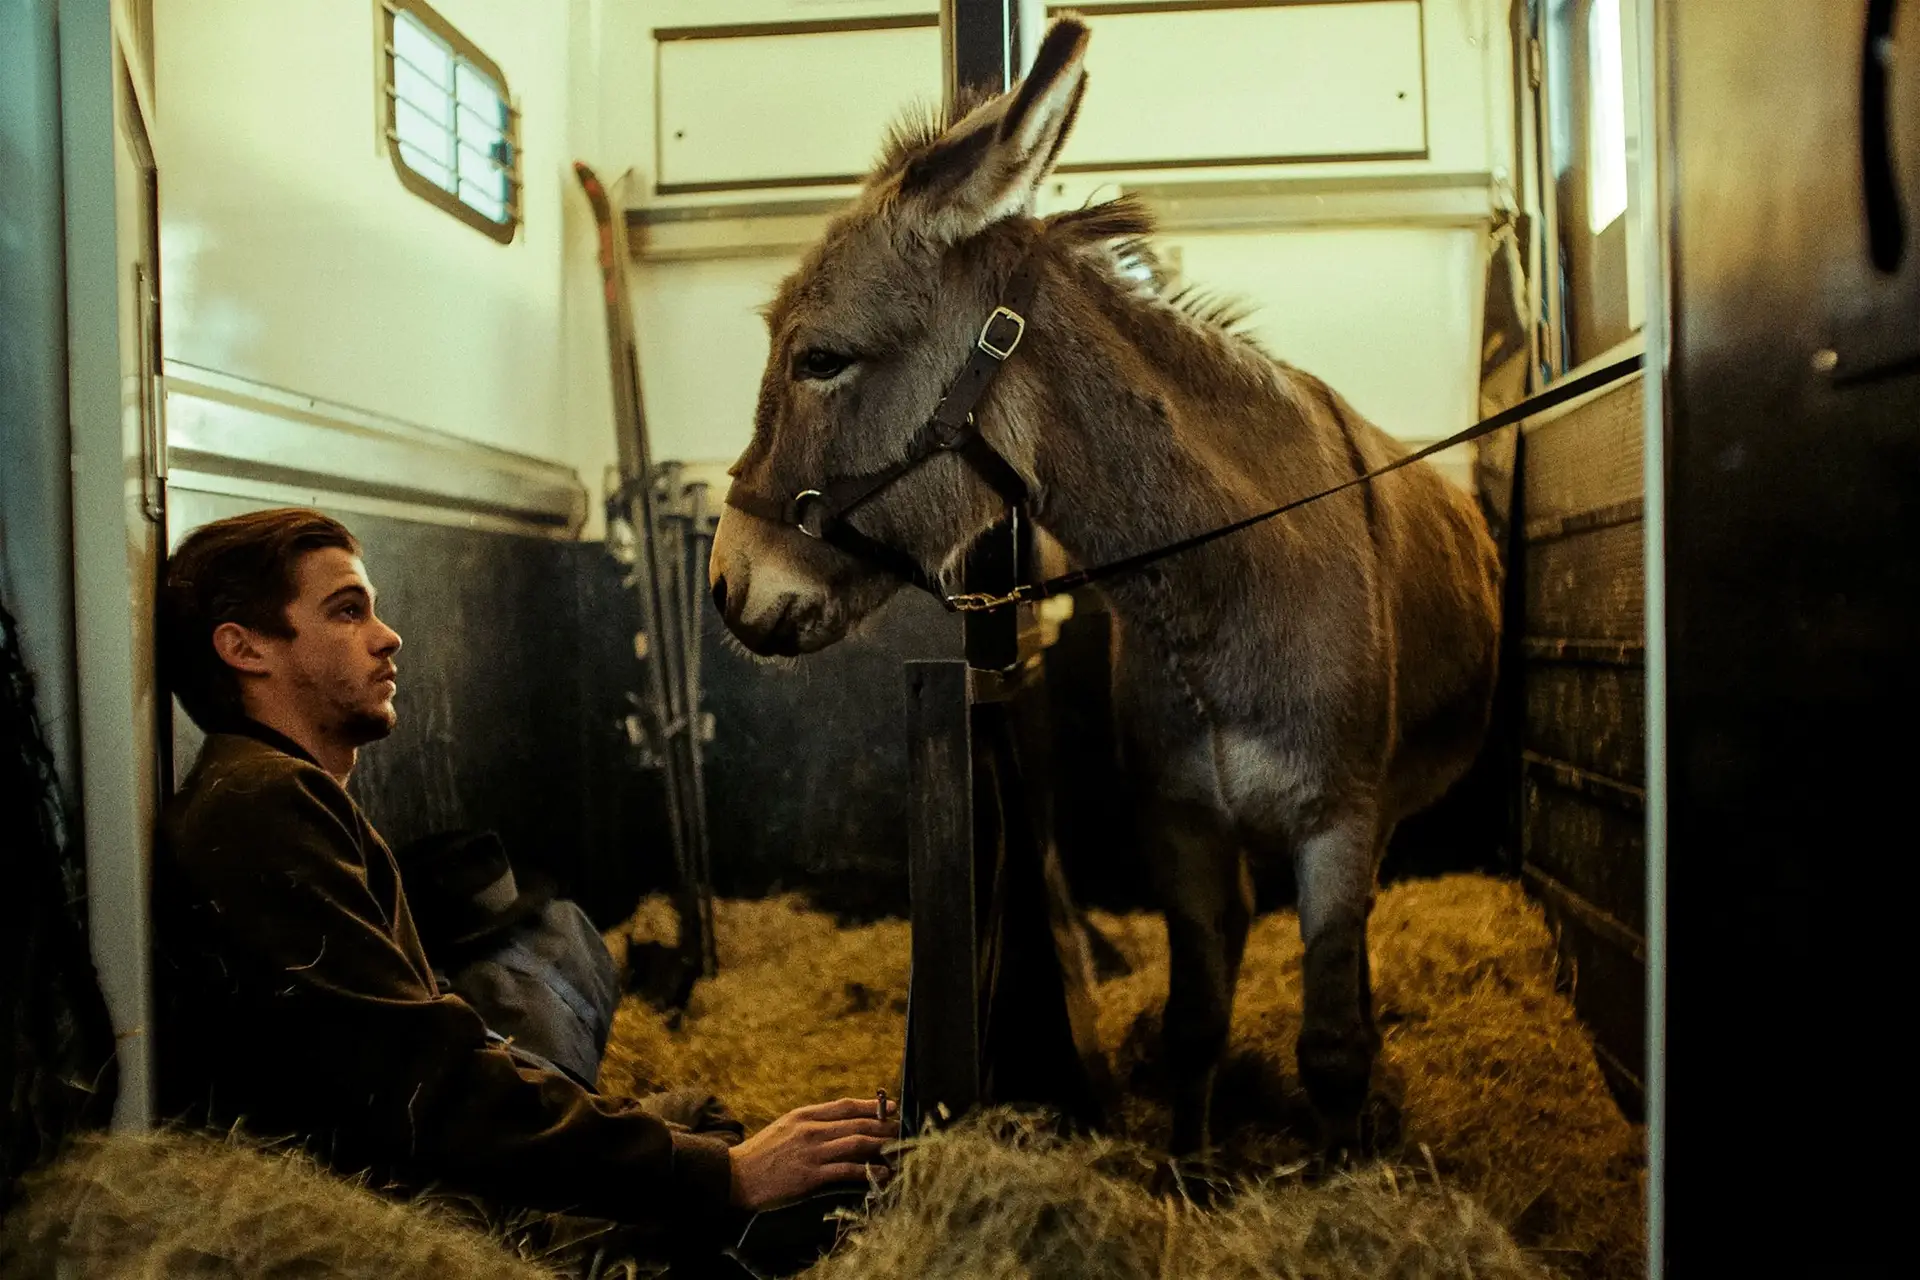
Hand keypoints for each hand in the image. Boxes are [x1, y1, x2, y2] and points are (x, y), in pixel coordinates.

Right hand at [727, 1096, 897, 1210]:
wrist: (735, 1176)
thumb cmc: (760, 1154)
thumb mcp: (784, 1127)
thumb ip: (810, 1123)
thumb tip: (838, 1124)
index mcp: (804, 1115)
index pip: (845, 1106)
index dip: (872, 1106)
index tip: (891, 1107)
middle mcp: (811, 1130)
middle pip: (856, 1124)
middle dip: (883, 1126)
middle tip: (902, 1130)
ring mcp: (812, 1152)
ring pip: (856, 1143)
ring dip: (882, 1146)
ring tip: (898, 1149)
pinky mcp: (811, 1175)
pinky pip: (847, 1170)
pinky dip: (869, 1171)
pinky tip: (883, 1174)